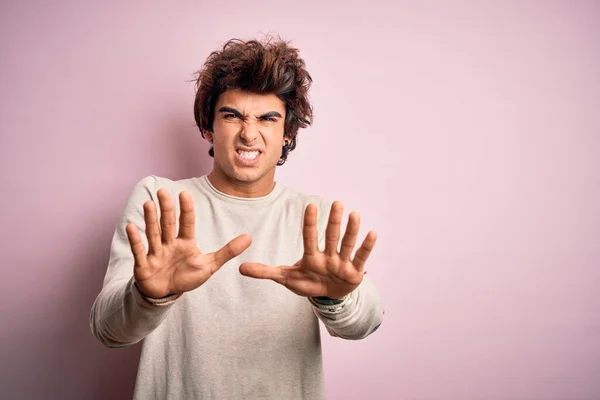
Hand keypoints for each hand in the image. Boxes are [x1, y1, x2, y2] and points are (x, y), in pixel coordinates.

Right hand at [126, 189, 250, 298]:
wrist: (167, 293)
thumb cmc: (186, 276)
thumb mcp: (210, 265)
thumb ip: (228, 251)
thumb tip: (249, 237)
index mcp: (185, 242)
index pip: (187, 223)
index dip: (186, 210)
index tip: (185, 194)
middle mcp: (169, 244)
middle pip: (168, 224)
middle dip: (166, 209)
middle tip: (164, 191)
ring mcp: (155, 253)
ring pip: (153, 234)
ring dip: (151, 220)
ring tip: (148, 204)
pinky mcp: (144, 264)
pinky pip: (139, 250)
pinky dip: (136, 240)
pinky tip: (131, 226)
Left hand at [239, 201, 376, 298]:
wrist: (328, 296)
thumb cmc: (308, 283)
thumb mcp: (286, 279)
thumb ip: (265, 272)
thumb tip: (240, 269)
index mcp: (311, 256)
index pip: (310, 237)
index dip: (310, 223)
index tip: (311, 206)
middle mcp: (328, 255)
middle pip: (330, 236)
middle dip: (333, 221)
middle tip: (337, 203)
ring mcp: (342, 262)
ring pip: (346, 244)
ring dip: (351, 230)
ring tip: (355, 214)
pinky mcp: (354, 272)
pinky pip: (361, 257)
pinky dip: (366, 246)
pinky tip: (371, 233)